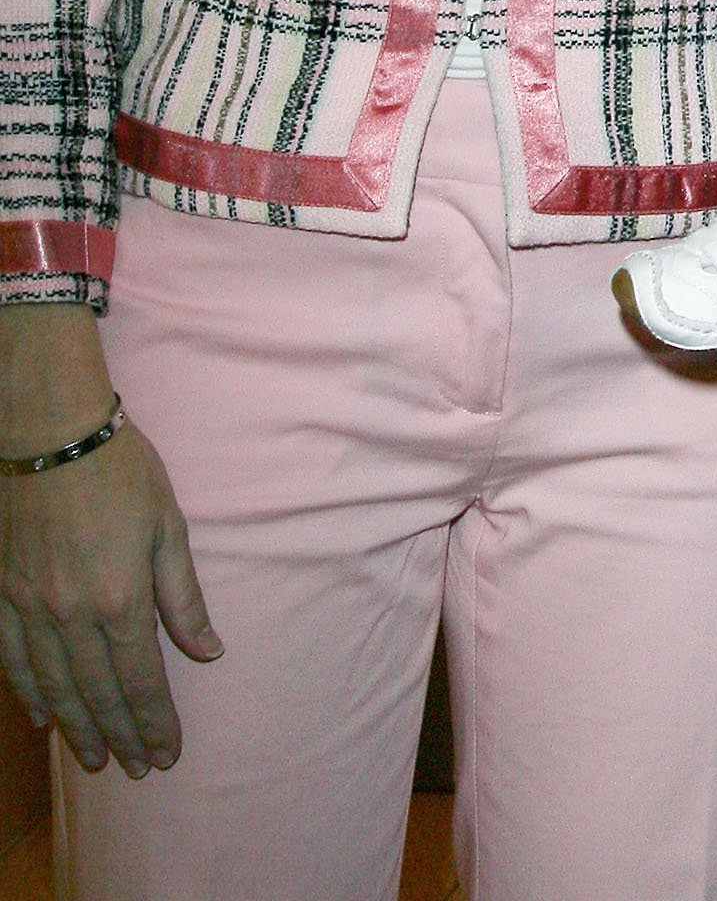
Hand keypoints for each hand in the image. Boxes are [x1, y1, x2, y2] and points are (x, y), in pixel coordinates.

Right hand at [0, 315, 220, 774]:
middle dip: (120, 736)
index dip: (155, 722)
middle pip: (98, 694)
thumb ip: (183, 596)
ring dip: (76, 728)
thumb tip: (209, 651)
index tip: (167, 754)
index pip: (141, 681)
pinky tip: (43, 717)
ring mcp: (31, 610)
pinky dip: (30, 694)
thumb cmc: (120, 471)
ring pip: (55, 688)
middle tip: (136, 770)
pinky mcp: (4, 595)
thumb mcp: (168, 526)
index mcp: (120, 600)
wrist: (49, 434)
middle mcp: (72, 617)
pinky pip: (14, 660)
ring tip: (93, 760)